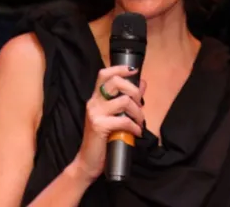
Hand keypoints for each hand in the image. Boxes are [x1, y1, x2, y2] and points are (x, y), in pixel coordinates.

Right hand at [72, 65, 145, 182]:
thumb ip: (127, 99)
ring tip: (140, 121)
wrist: (88, 161)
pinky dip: (135, 126)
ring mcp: (95, 113)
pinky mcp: (99, 126)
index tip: (133, 70)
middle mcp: (94, 102)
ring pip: (124, 101)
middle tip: (140, 103)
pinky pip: (124, 121)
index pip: (104, 74)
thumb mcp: (115, 116)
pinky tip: (136, 132)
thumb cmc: (103, 138)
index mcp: (96, 97)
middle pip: (115, 82)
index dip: (119, 68)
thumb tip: (142, 84)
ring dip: (138, 111)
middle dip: (134, 90)